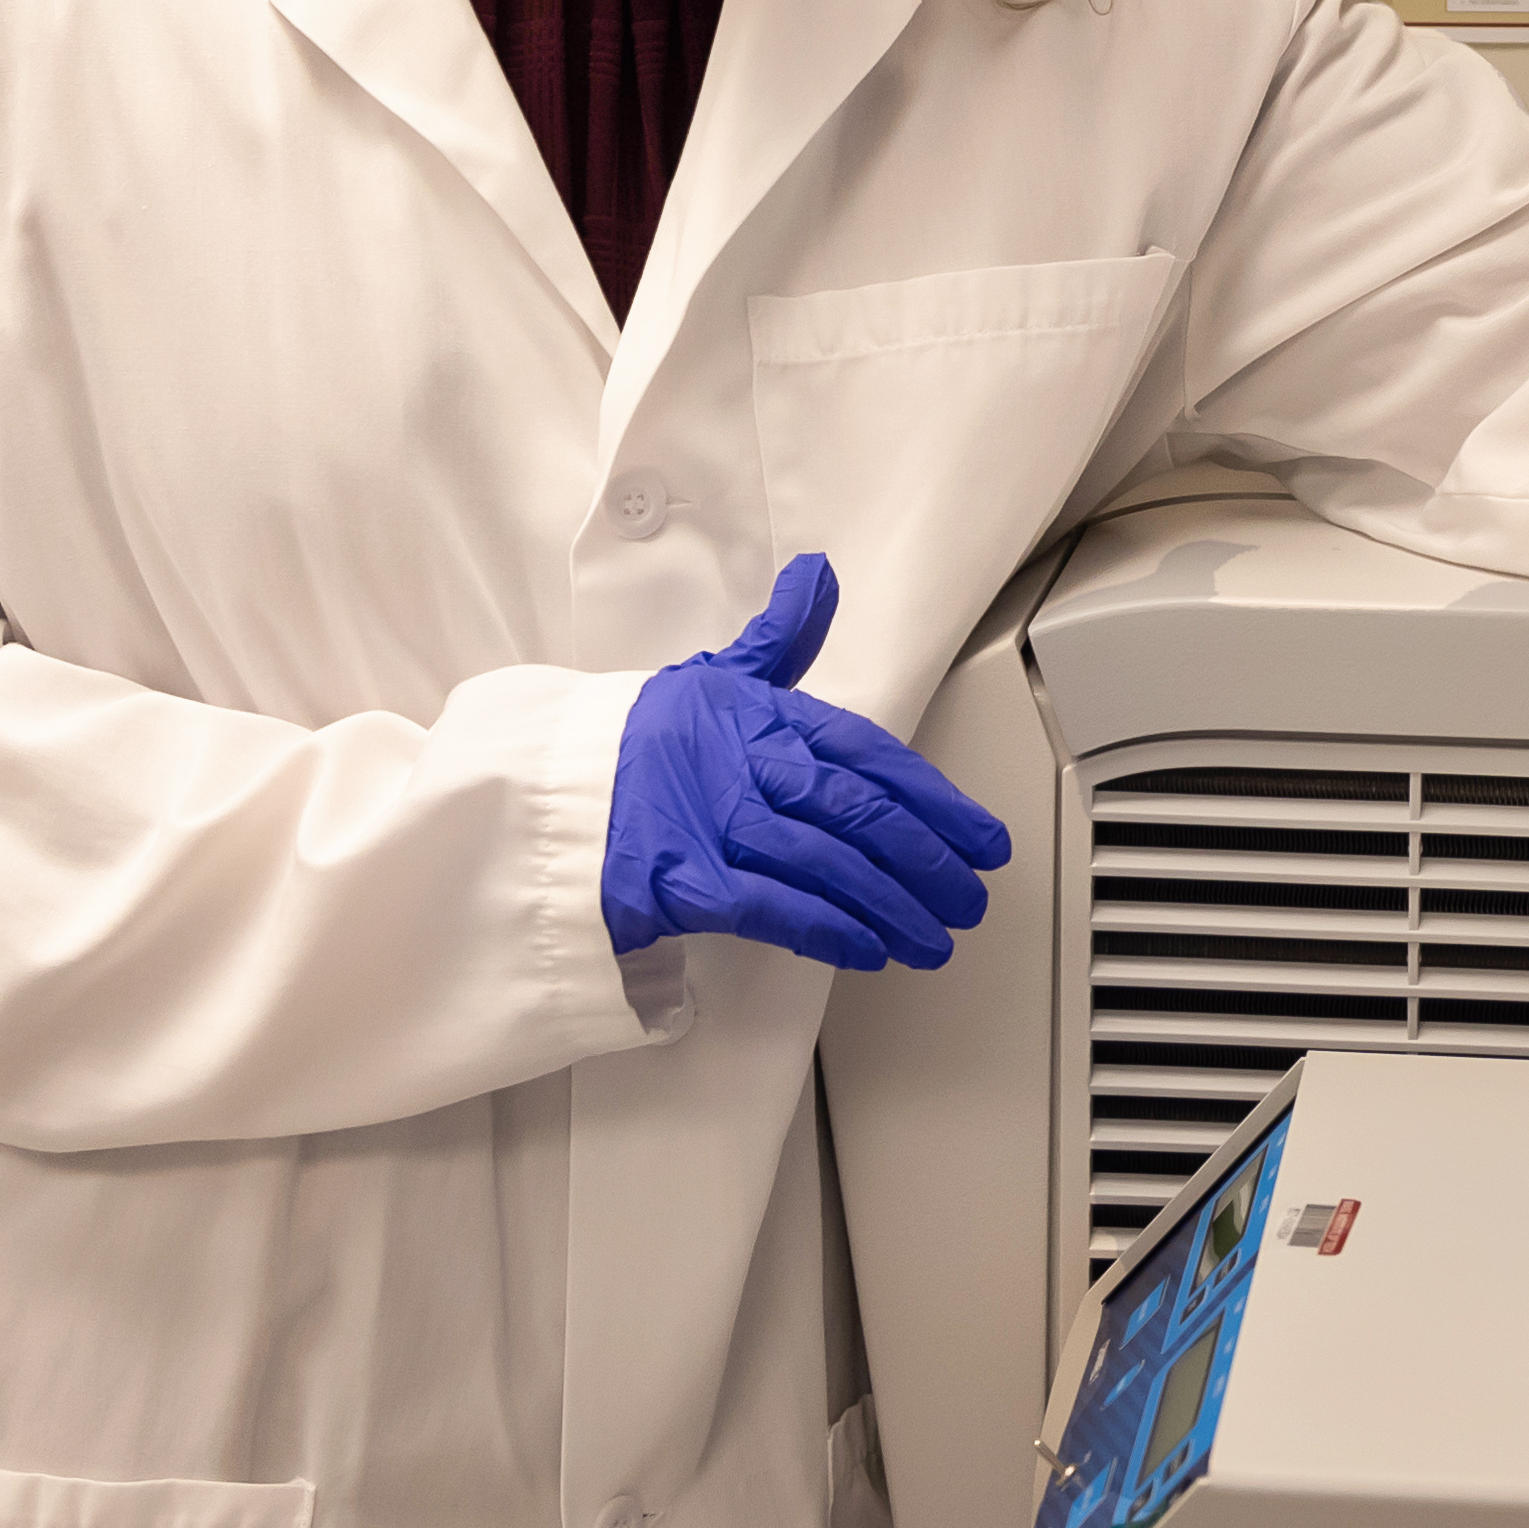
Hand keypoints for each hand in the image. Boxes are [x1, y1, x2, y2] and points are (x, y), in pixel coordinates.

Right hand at [605, 558, 1013, 980]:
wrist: (544, 787)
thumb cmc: (638, 739)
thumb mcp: (712, 678)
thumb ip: (776, 641)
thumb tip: (817, 576)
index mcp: (762, 715)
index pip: (869, 754)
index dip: (935, 799)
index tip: (984, 838)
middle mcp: (747, 765)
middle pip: (859, 811)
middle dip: (927, 858)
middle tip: (972, 897)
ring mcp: (717, 823)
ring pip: (828, 864)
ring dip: (893, 906)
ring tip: (936, 938)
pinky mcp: (686, 881)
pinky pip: (774, 908)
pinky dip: (828, 930)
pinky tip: (870, 950)